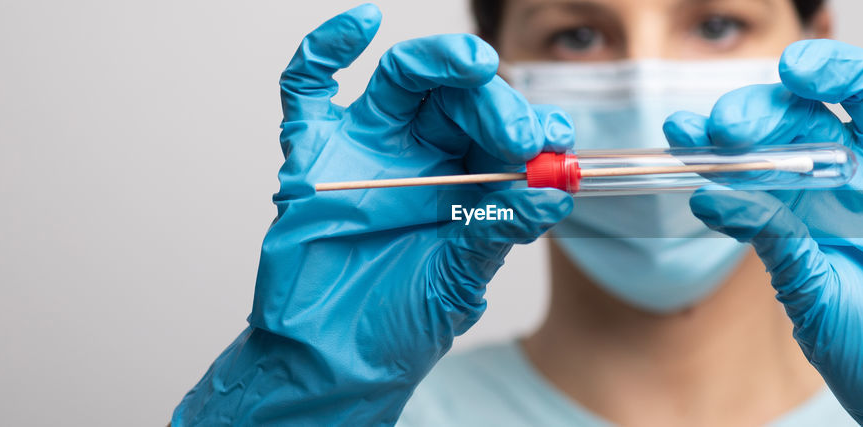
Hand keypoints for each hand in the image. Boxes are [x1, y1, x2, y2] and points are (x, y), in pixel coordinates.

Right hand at [173, 5, 572, 424]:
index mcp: (469, 180)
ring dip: (439, 61)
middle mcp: (422, 154)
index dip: (531, 125)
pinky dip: (326, 46)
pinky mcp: (312, 153)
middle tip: (514, 133)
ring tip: (474, 64)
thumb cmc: (399, 322)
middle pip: (460, 97)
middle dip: (494, 104)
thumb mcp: (461, 279)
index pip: (505, 132)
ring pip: (403, 79)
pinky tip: (360, 23)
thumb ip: (499, 231)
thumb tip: (553, 191)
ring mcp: (367, 148)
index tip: (553, 138)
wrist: (331, 359)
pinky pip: (309, 88)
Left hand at [665, 40, 862, 423]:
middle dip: (765, 104)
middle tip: (736, 122)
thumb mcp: (808, 293)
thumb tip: (712, 194)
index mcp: (803, 200)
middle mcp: (850, 173)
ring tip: (802, 74)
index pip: (755, 147)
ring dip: (837, 67)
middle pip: (806, 106)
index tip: (684, 132)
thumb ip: (773, 240)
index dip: (718, 135)